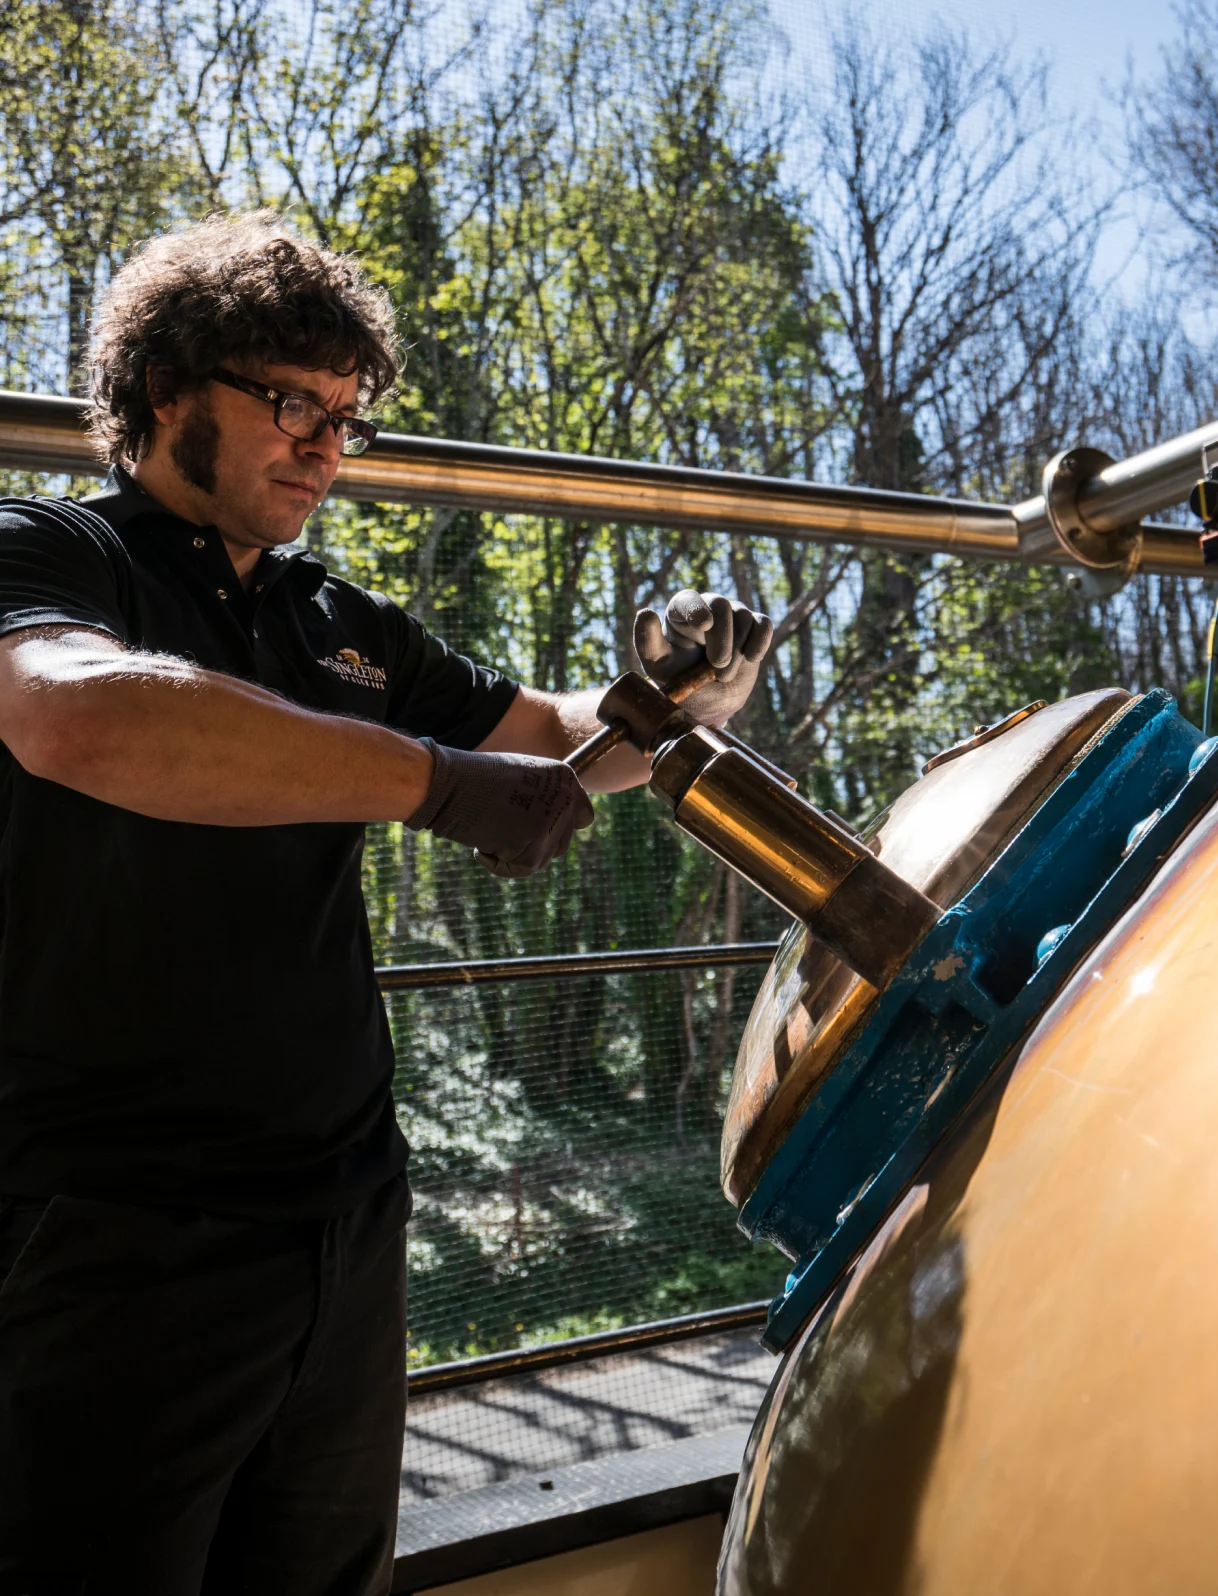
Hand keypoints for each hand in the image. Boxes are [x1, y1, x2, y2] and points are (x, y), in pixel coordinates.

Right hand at [407, 741, 593, 877]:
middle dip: (536, 845)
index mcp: (564, 778)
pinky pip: (519, 870)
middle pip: (561, 843)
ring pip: (542, 860)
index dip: (560, 828)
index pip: (583, 817)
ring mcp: (551, 825)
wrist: (450, 784)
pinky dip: (496, 864)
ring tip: (489, 832)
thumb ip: (542, 798)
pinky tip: (480, 844)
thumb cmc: (473, 779)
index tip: (539, 832)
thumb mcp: (518, 778)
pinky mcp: (533, 849)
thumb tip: (549, 826)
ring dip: (515, 854)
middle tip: (505, 834)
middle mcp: (565, 800)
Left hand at [634, 589, 772, 725]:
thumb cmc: (677, 678)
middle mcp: (707, 607)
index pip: (689, 599)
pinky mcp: (753, 628)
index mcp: (681, 611)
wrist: (705, 700)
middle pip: (722, 606)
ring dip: (738, 651)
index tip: (704, 625)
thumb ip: (647, 641)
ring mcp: (732, 616)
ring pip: (744, 617)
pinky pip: (764, 624)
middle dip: (723, 639)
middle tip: (717, 669)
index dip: (697, 609)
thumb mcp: (658, 665)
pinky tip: (752, 658)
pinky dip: (760, 641)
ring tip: (724, 676)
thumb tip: (645, 612)